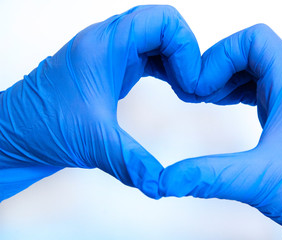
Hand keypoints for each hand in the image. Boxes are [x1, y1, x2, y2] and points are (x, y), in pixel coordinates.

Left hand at [0, 5, 201, 200]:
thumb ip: (131, 163)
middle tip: (191, 87)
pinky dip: (168, 68)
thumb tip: (162, 184)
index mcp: (104, 45)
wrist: (16, 134)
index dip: (185, 48)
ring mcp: (111, 53)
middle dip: (186, 54)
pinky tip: (174, 89)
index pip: (162, 21)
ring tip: (186, 91)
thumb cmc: (41, 127)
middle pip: (164, 26)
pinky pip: (150, 54)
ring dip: (178, 61)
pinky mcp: (113, 67)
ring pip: (159, 39)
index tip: (188, 82)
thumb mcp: (93, 143)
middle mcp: (108, 41)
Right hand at [160, 24, 281, 238]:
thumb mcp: (258, 181)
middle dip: (218, 67)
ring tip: (205, 99)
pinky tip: (221, 104)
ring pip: (252, 68)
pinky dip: (233, 89)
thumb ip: (209, 176)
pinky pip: (256, 86)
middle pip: (249, 51)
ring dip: (224, 78)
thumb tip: (168, 179)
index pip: (255, 41)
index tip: (205, 85)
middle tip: (197, 93)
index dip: (222, 55)